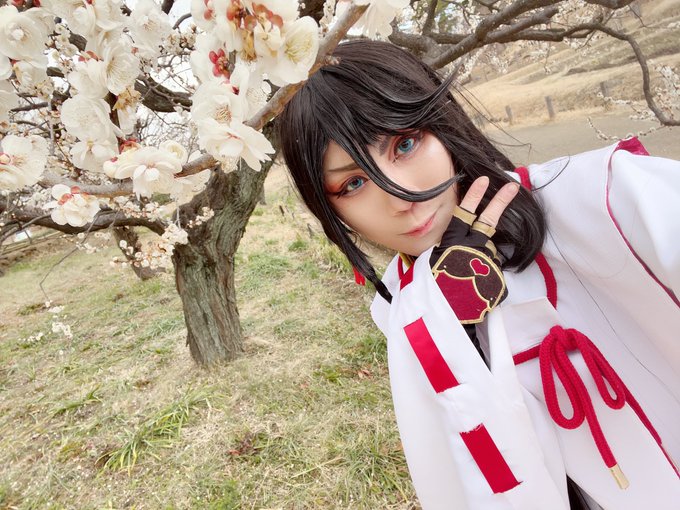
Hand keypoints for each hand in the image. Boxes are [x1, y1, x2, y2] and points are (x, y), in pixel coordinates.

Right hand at [429, 177, 519, 323]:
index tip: (483, 180)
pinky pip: (494, 275)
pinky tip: (478, 295)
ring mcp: (485, 259)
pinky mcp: (496, 275)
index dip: (473, 196)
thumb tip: (464, 252)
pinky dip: (488, 283)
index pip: (463, 212)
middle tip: (513, 185)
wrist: (446, 316)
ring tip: (470, 283)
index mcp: (451, 242)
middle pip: (488, 220)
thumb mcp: (435, 266)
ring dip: (484, 265)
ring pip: (490, 254)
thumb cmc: (436, 291)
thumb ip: (450, 254)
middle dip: (501, 201)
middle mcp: (471, 246)